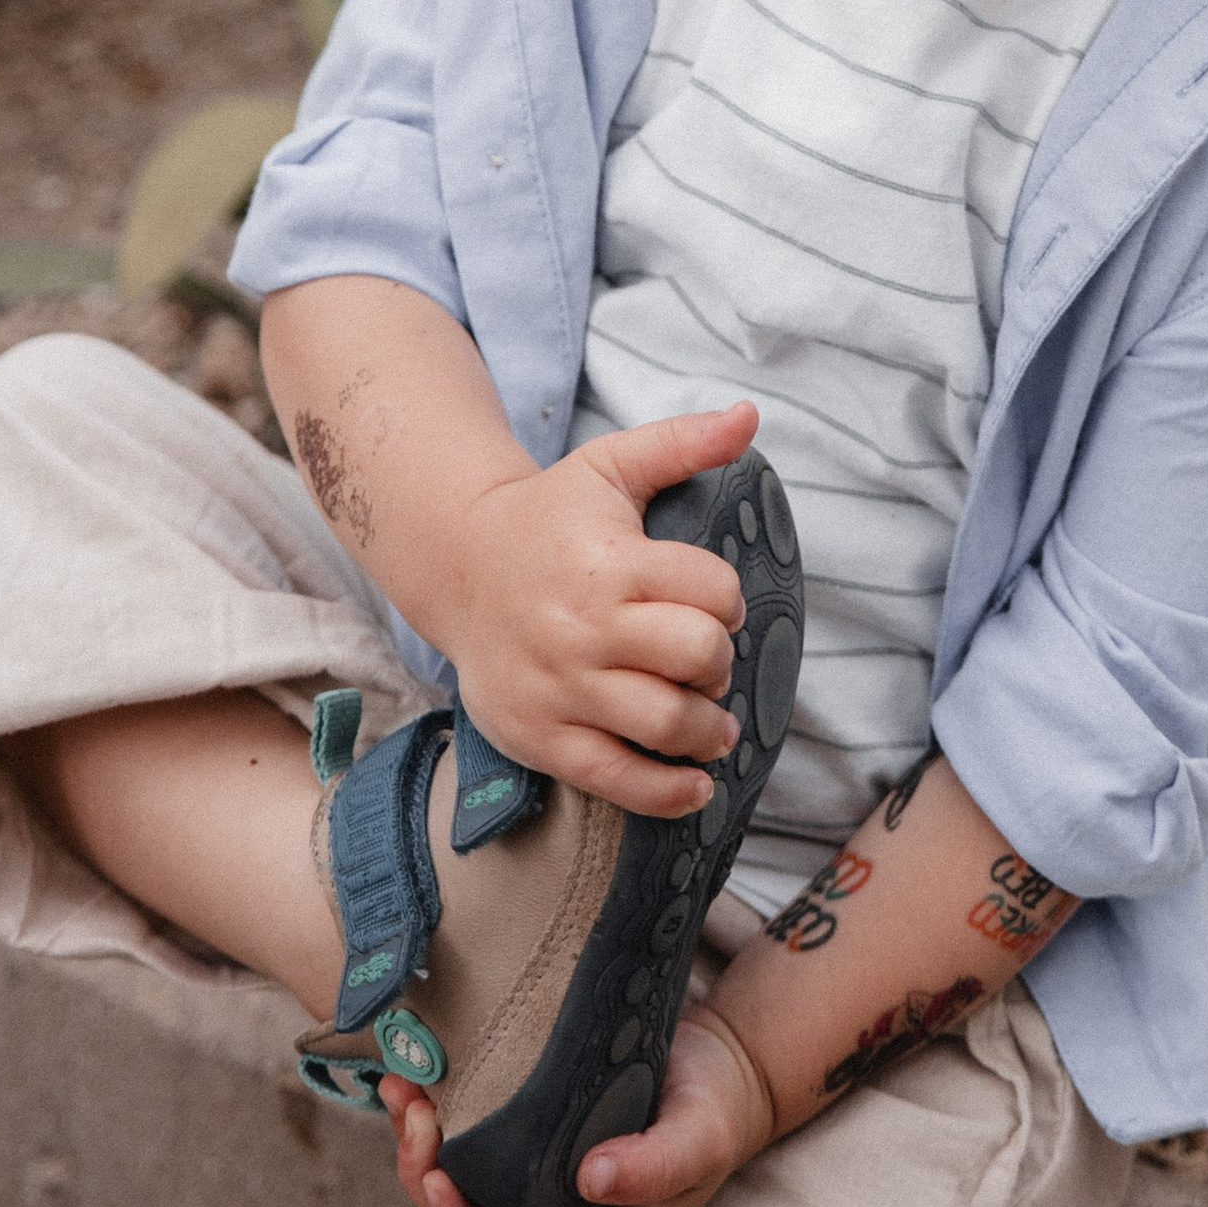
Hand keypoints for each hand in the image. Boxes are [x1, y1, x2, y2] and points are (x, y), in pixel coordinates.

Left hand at [379, 1009, 776, 1206]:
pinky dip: (444, 1114)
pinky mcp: (534, 1143)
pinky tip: (426, 1075)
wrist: (727, 1068)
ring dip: (422, 1144)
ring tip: (402, 1088)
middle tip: (412, 1111)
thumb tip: (588, 1181)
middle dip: (425, 1175)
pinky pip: (474, 1143)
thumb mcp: (701, 1135)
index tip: (434, 1178)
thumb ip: (656, 1165)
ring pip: (463, 1182)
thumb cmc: (717, 1107)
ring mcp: (543, 1185)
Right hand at [420, 402, 759, 816]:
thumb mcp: (610, 466)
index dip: (730, 600)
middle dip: (720, 663)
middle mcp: (586, 627)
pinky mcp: (540, 735)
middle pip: (698, 657)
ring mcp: (561, 687)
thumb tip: (750, 414)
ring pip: (665, 722)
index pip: (714, 592)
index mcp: (611, 562)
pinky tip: (695, 787)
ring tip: (713, 725)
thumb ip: (682, 442)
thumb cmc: (550, 517)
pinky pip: (614, 778)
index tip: (719, 606)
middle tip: (708, 662)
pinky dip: (665, 792)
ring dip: (708, 730)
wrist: (457, 564)